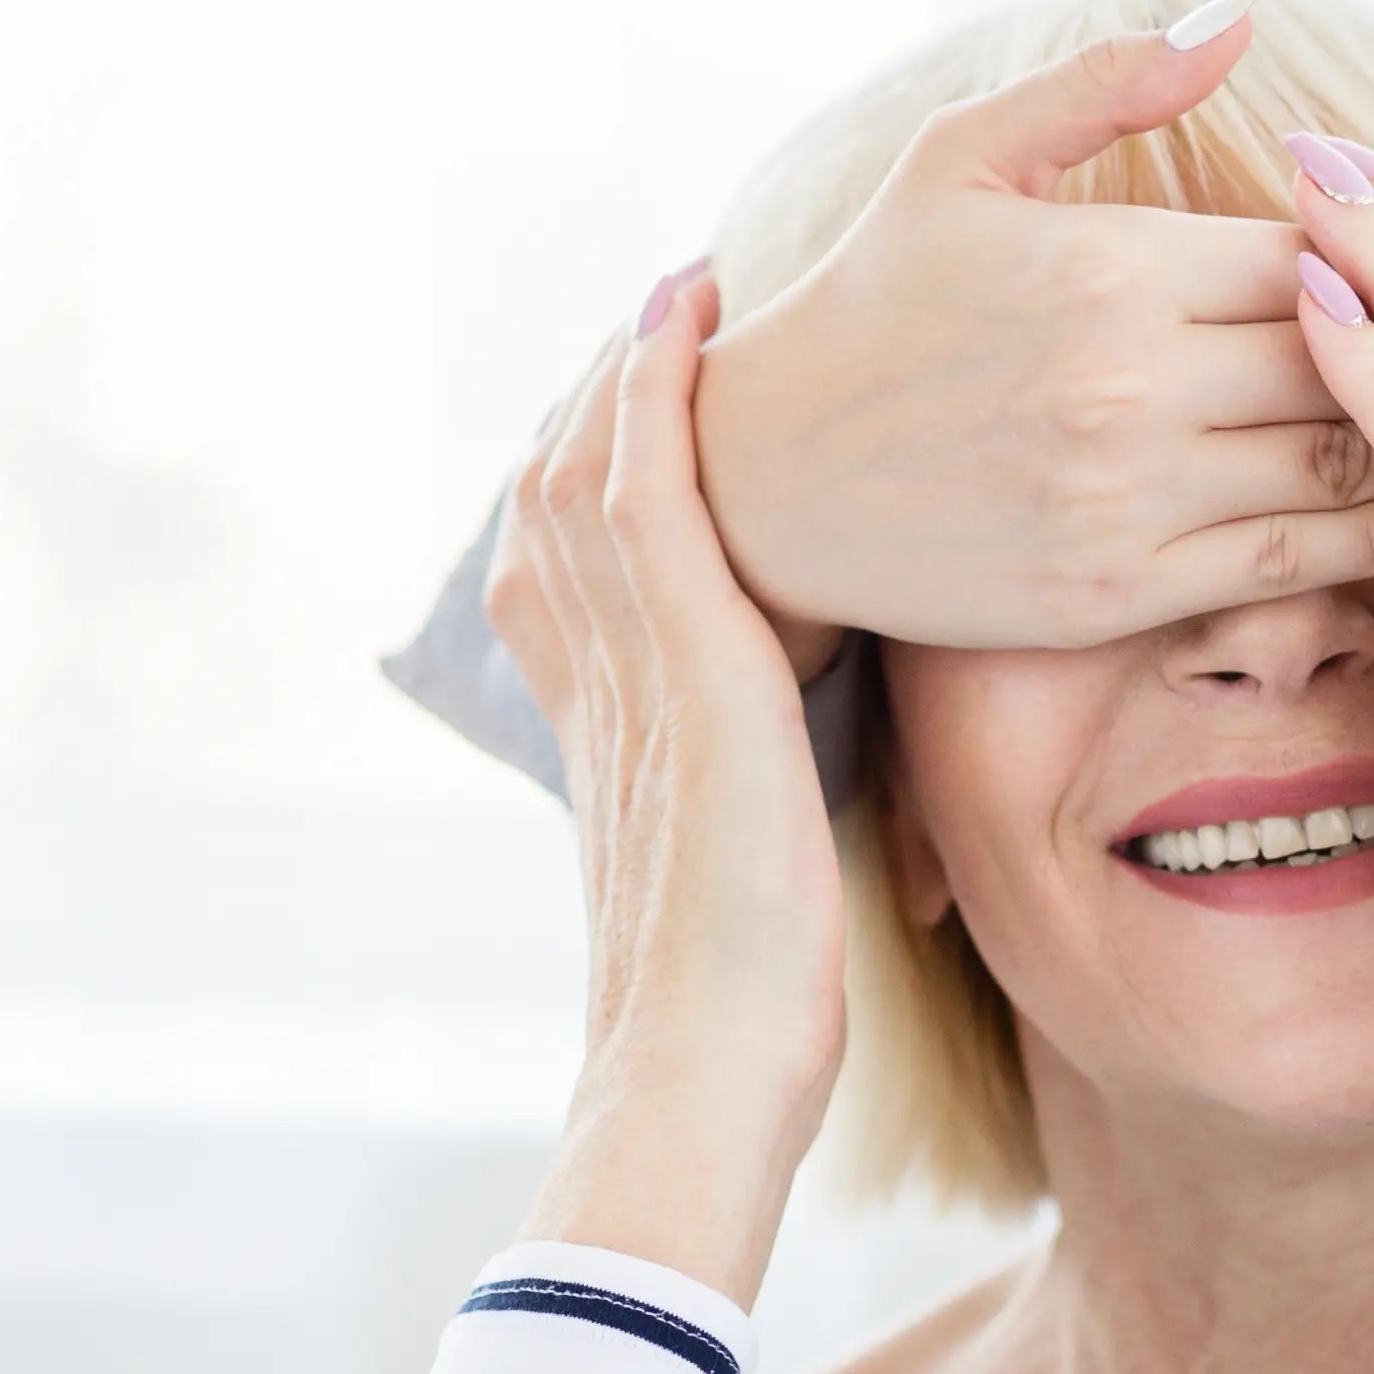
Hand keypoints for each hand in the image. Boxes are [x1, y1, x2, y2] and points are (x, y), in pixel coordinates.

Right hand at [484, 268, 846, 1307]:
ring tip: (689, 292)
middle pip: (564, 491)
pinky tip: (693, 313)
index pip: (570, 565)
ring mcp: (631, 674)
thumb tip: (810, 796)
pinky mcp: (686, 671)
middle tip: (671, 310)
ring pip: (595, 468)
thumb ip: (761, 807)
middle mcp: (596, 688)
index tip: (643, 405)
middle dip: (608, 396)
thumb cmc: (750, 1022)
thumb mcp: (751, 878)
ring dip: (635, 368)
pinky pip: (649, 492)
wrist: (703, 1081)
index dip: (599, 473)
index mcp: (605, 735)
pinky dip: (661, 393)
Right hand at [687, 10, 1373, 656]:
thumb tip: (1241, 16)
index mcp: (1105, 266)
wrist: (761, 480)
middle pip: (1348, 352)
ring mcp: (1126, 496)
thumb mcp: (963, 158)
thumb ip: (1108, 84)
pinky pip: (1296, 559)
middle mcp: (1124, 384)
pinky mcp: (1120, 592)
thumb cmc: (875, 299)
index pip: (1313, 248)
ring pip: (1341, 458)